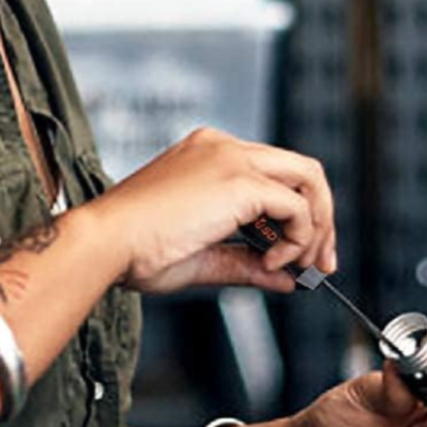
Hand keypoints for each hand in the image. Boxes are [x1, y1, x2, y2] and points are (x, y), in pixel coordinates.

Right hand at [91, 128, 336, 294]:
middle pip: (301, 171)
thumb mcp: (203, 257)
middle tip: (319, 266)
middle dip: (321, 221)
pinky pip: (297, 206)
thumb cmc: (134, 250)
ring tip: (299, 267)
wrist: (105, 243)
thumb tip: (286, 279)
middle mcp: (222, 147)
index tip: (300, 258)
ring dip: (317, 229)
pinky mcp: (239, 181)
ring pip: (308, 179)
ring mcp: (231, 159)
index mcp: (206, 155)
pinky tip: (271, 261)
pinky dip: (297, 239)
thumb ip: (247, 263)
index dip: (297, 217)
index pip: (273, 175)